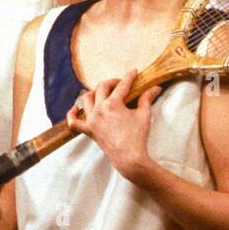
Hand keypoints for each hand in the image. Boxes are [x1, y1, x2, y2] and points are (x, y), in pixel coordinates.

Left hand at [65, 69, 159, 183]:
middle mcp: (99, 109)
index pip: (122, 85)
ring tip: (102, 93)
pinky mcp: (89, 131)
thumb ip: (147, 99)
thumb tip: (156, 88)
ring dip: (94, 92)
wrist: (129, 158)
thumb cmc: (138, 136)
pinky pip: (74, 122)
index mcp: (113, 104)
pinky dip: (72, 114)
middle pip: (102, 87)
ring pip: (86, 99)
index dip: (129, 76)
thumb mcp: (144, 115)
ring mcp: (92, 120)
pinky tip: (76, 108)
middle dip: (112, 82)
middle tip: (120, 83)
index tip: (133, 71)